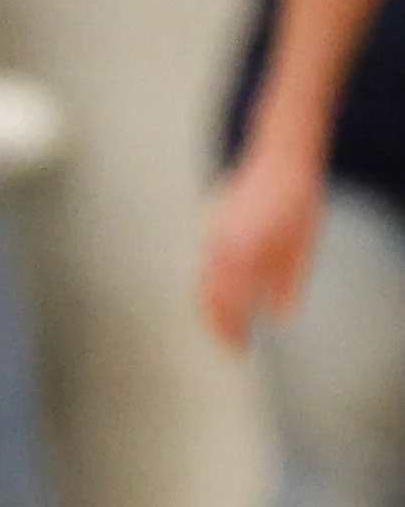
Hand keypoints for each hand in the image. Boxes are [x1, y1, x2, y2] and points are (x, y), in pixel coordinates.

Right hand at [200, 133, 322, 343]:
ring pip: (203, 285)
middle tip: (230, 344)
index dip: (233, 333)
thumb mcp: (302, 247)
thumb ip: (288, 285)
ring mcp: (213, 237)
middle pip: (208, 300)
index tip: (240, 350)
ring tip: (227, 325)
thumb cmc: (297, 200)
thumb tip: (279, 318)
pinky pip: (206, 267)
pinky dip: (212, 288)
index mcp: (243, 255)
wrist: (281, 156)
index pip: (230, 307)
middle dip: (217, 326)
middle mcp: (221, 248)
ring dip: (212, 309)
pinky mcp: (213, 229)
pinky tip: (227, 296)